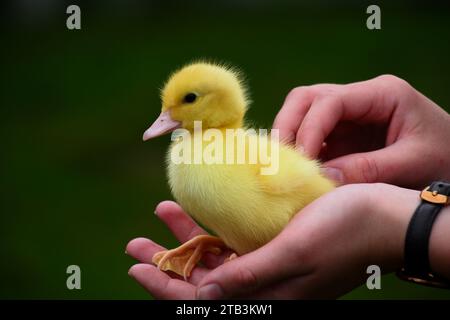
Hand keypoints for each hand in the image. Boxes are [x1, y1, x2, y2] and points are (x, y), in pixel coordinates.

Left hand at [127, 184, 422, 298]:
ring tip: (163, 212)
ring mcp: (269, 264)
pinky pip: (234, 241)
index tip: (137, 266)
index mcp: (267, 296)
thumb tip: (204, 296)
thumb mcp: (293, 254)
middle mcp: (264, 285)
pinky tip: (199, 210)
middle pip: (201, 278)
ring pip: (215, 257)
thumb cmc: (345, 232)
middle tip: (136, 242)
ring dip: (187, 237)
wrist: (384, 217)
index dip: (165, 285)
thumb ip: (249, 276)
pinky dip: (213, 227)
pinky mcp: (276, 244)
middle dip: (167, 261)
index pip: (202, 299)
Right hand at [273, 75, 449, 187]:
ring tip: (285, 167)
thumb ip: (368, 170)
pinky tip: (297, 170)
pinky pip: (311, 135)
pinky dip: (300, 151)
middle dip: (288, 127)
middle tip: (280, 160)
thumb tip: (322, 177)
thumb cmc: (446, 160)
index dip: (308, 129)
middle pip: (306, 98)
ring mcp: (349, 115)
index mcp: (383, 93)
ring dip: (289, 138)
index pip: (330, 101)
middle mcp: (360, 98)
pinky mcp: (343, 134)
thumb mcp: (413, 164)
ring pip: (302, 113)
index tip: (302, 162)